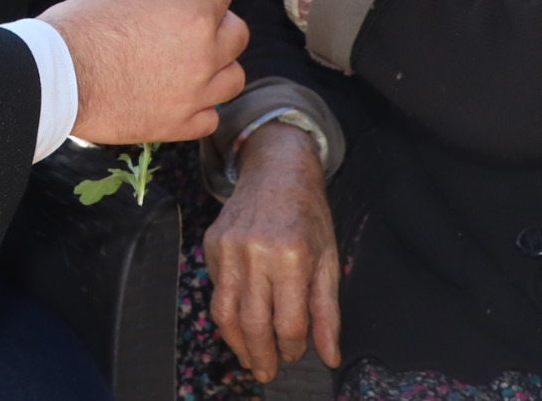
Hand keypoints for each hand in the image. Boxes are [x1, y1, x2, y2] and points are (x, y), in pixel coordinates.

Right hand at [41, 0, 248, 143]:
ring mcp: (195, 96)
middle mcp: (204, 56)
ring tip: (198, 58)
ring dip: (220, 64)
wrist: (57, 78)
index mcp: (193, 16)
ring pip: (233, 78)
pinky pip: (210, 117)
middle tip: (198, 15)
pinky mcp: (177, 127)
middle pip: (237, 34)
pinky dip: (203, 105)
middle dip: (220, 18)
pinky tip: (185, 93)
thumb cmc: (84, 28)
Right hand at [205, 123, 340, 381]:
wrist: (277, 169)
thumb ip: (327, 312)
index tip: (296, 352)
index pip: (288, 322)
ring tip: (249, 358)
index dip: (293, 346)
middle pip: (253, 323)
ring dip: (237, 343)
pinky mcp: (211, 244)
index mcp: (292, 256)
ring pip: (225, 312)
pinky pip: (216, 289)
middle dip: (261, 356)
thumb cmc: (308, 215)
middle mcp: (256, 252)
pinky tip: (241, 319)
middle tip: (266, 373)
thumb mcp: (328, 260)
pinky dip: (227, 311)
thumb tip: (329, 356)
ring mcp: (229, 247)